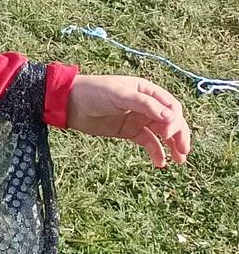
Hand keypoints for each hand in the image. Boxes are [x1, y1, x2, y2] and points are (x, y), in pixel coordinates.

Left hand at [65, 73, 190, 165]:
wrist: (70, 103)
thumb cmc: (94, 92)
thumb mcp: (120, 95)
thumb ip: (145, 105)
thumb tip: (171, 117)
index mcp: (147, 91)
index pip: (171, 106)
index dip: (174, 120)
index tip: (167, 133)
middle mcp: (146, 105)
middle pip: (171, 121)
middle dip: (179, 135)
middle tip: (183, 152)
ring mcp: (138, 118)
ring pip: (162, 133)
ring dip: (172, 146)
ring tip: (179, 161)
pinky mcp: (129, 131)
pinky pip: (148, 142)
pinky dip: (156, 152)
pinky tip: (160, 162)